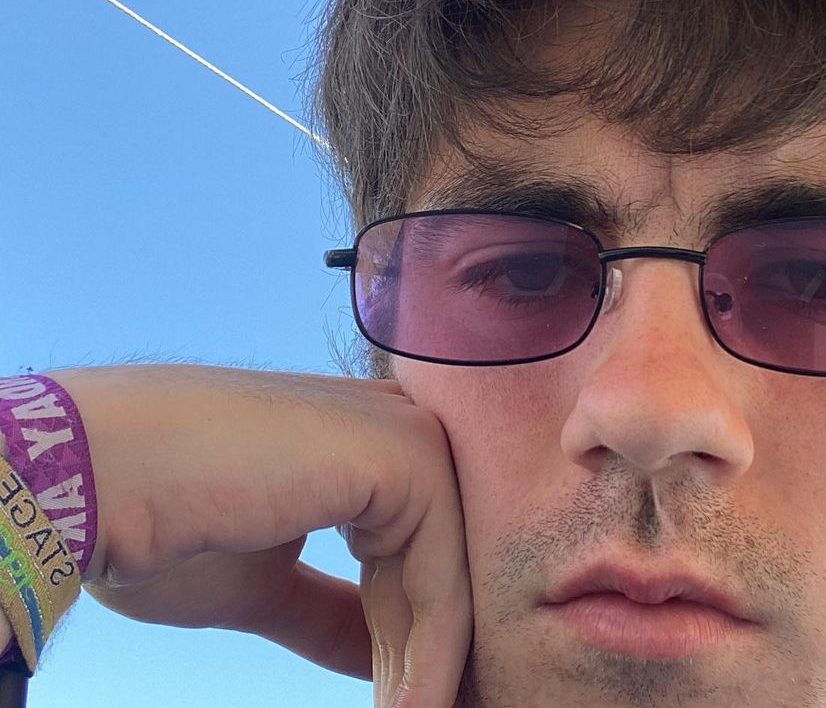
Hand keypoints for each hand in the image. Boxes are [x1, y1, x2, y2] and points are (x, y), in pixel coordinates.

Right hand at [44, 364, 471, 707]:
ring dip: (430, 664)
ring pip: (448, 570)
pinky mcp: (407, 453)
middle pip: (438, 559)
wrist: (98, 475)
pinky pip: (441, 573)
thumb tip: (379, 660)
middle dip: (430, 649)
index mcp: (358, 441)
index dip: (410, 635)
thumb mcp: (262, 586)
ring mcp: (405, 432)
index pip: (411, 550)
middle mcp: (392, 425)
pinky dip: (431, 652)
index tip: (403, 702)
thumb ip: (329, 613)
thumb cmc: (164, 520)